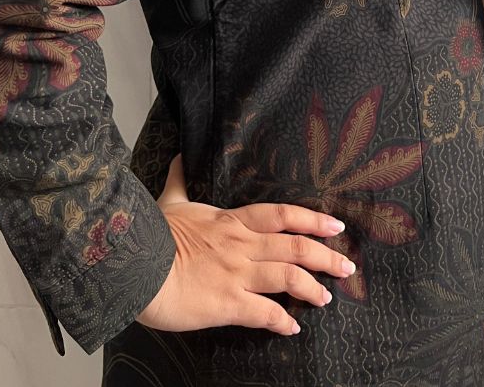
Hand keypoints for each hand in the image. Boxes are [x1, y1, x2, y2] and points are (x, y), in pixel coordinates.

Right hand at [135, 154, 355, 336]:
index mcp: (231, 221)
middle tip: (347, 266)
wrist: (136, 265)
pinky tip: (292, 327)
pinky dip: (283, 321)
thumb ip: (179, 181)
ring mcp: (238, 274)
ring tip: (327, 297)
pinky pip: (265, 313)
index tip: (335, 225)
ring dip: (312, 288)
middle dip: (325, 256)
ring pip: (288, 277)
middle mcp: (242, 245)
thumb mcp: (169, 202)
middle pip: (295, 246)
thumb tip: (177, 156)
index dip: (312, 219)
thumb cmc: (151, 235)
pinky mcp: (229, 303)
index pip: (282, 216)